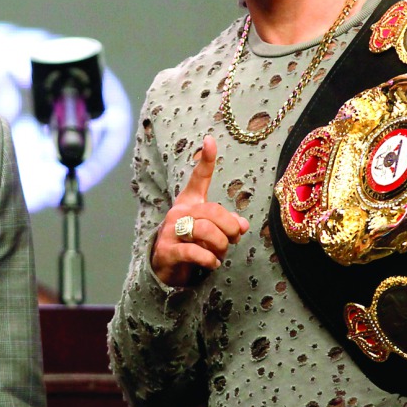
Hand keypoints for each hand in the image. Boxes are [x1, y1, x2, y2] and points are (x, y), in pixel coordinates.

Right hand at [151, 135, 248, 286]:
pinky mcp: (168, 251)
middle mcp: (179, 212)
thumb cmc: (191, 243)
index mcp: (190, 202)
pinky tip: (212, 263)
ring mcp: (171, 231)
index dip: (206, 160)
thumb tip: (242, 225)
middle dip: (230, 228)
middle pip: (213, 211)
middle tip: (233, 240)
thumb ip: (228, 224)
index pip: (199, 178)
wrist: (164, 266)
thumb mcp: (212, 231)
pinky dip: (209, 259)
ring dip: (220, 246)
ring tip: (220, 254)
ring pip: (205, 231)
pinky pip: (194, 252)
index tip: (210, 140)